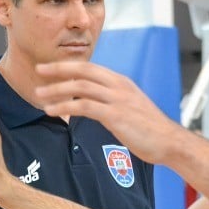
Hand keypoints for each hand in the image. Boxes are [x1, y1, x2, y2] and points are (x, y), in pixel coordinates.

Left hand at [35, 61, 179, 164]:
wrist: (170, 142)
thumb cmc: (150, 130)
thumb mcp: (131, 107)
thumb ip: (113, 101)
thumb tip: (93, 104)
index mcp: (121, 82)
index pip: (90, 67)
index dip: (68, 66)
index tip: (50, 68)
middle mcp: (119, 86)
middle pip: (83, 70)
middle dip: (58, 69)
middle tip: (38, 70)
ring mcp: (118, 99)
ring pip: (80, 87)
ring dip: (57, 89)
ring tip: (39, 95)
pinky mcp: (116, 115)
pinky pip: (85, 106)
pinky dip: (65, 107)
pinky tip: (51, 111)